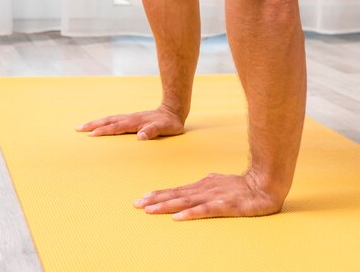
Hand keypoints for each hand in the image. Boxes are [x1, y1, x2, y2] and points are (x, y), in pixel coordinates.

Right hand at [75, 105, 184, 139]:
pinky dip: (104, 122)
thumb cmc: (170, 123)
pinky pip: (114, 120)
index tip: (91, 134)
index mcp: (135, 122)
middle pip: (108, 121)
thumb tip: (140, 136)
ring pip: (109, 119)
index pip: (116, 127)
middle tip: (78, 128)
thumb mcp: (165, 129)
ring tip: (83, 126)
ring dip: (96, 122)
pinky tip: (100, 125)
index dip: (104, 131)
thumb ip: (152, 131)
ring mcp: (130, 118)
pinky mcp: (131, 119)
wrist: (173, 110)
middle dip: (93, 124)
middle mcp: (130, 119)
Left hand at [133, 171, 283, 219]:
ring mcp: (213, 197)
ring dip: (166, 206)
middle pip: (176, 195)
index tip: (142, 198)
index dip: (159, 194)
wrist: (264, 183)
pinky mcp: (225, 206)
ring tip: (150, 210)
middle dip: (156, 200)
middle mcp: (203, 189)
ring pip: (185, 202)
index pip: (176, 190)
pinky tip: (177, 218)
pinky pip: (204, 211)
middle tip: (137, 204)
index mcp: (202, 185)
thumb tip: (193, 187)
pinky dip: (190, 214)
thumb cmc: (241, 186)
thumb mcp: (219, 182)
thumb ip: (205, 185)